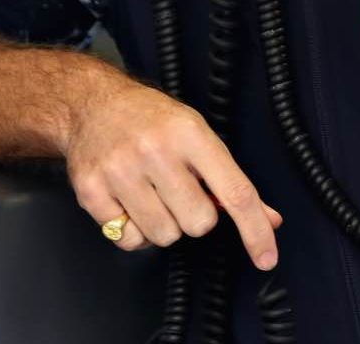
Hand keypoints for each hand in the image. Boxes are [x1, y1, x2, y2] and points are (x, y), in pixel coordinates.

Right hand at [63, 80, 281, 268]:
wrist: (91, 103)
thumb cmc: (149, 119)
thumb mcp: (196, 134)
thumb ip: (229, 179)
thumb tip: (268, 219)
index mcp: (189, 134)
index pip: (234, 193)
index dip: (254, 230)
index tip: (265, 257)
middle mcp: (154, 150)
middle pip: (198, 224)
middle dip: (193, 215)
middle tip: (177, 190)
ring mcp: (119, 171)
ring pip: (165, 236)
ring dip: (163, 224)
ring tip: (150, 194)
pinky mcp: (92, 191)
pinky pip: (128, 240)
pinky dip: (133, 230)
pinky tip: (127, 201)